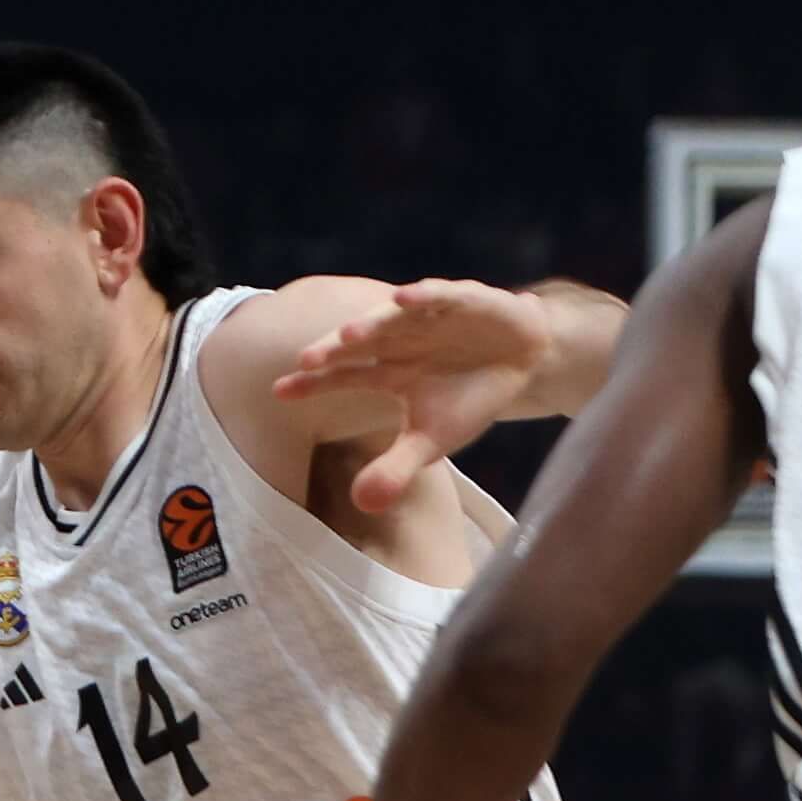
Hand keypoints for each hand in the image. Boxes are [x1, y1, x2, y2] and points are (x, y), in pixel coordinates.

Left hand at [272, 280, 552, 513]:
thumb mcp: (432, 440)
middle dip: (334, 350)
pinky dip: (426, 296)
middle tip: (306, 360)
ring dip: (373, 322)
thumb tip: (363, 505)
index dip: (312, 383)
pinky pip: (445, 295)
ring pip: (394, 317)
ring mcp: (433, 318)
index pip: (341, 376)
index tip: (278, 391)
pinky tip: (404, 298)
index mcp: (388, 371)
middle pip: (360, 344)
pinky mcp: (470, 300)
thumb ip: (396, 468)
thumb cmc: (467, 398)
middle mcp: (401, 340)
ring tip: (348, 333)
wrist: (523, 360)